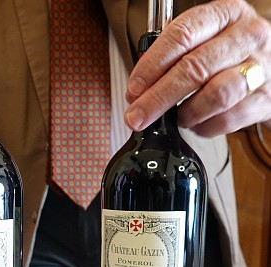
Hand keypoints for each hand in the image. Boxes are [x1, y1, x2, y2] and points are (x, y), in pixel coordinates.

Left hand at [124, 0, 270, 136]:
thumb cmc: (227, 56)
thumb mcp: (202, 42)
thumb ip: (169, 60)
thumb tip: (137, 93)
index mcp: (224, 15)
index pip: (182, 35)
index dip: (152, 65)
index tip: (133, 89)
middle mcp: (245, 37)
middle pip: (194, 68)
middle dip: (158, 98)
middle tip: (137, 117)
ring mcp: (258, 67)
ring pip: (216, 94)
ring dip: (186, 113)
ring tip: (175, 119)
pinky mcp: (264, 98)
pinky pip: (229, 118)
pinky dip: (205, 127)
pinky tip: (196, 124)